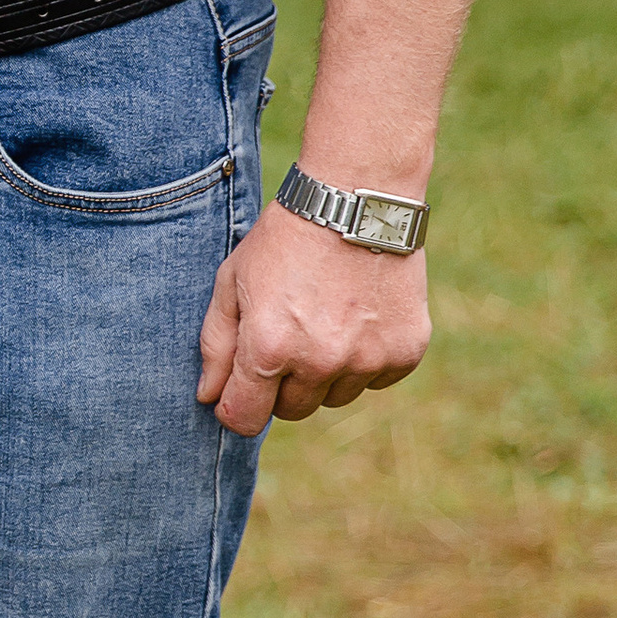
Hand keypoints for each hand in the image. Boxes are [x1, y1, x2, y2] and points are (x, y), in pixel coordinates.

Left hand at [197, 202, 430, 435]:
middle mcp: (320, 361)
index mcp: (269, 347)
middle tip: (289, 334)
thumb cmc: (285, 239)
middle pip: (292, 411)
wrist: (357, 197)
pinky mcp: (406, 351)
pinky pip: (377, 380)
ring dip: (326, 372)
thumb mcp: (233, 281)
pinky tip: (360, 316)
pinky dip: (367, 358)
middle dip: (283, 383)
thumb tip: (210, 398)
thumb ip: (216, 344)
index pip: (245, 419)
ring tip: (326, 319)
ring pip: (336, 398)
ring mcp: (367, 358)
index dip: (237, 408)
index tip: (242, 389)